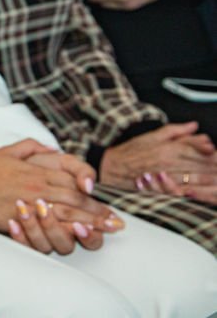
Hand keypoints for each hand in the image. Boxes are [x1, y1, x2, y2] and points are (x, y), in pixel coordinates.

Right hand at [0, 139, 120, 253]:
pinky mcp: (18, 218)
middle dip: (99, 212)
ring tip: (105, 231)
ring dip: (90, 223)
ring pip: (67, 213)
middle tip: (115, 223)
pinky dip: (65, 231)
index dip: (92, 194)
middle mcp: (36, 186)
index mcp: (36, 170)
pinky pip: (46, 226)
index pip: (73, 181)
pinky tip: (78, 236)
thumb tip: (51, 148)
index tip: (104, 203)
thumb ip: (31, 147)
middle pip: (76, 199)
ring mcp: (28, 202)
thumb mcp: (7, 150)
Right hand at [100, 123, 216, 200]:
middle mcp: (170, 161)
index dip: (211, 151)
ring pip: (196, 177)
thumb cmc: (130, 152)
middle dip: (214, 165)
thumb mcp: (151, 135)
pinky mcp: (163, 188)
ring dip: (209, 178)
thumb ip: (175, 130)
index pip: (199, 148)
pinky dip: (195, 190)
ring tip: (216, 178)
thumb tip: (194, 125)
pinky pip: (185, 189)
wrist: (111, 168)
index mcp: (169, 147)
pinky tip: (203, 191)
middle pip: (201, 163)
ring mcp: (167, 175)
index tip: (216, 152)